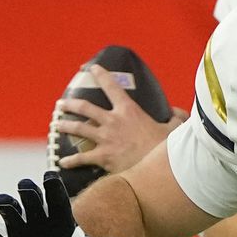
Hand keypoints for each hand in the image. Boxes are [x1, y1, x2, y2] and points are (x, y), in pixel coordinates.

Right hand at [0, 171, 123, 236]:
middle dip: (29, 192)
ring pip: (12, 211)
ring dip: (7, 205)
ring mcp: (22, 227)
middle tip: (26, 184)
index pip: (56, 200)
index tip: (49, 175)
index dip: (53, 188)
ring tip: (3, 201)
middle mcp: (39, 217)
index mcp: (59, 217)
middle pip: (33, 200)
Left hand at [52, 64, 187, 174]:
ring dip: (65, 125)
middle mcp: (112, 121)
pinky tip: (61, 162)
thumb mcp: (174, 128)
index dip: (101, 75)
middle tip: (62, 103)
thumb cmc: (163, 146)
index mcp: (128, 110)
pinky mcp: (102, 156)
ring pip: (79, 128)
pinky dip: (70, 160)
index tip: (92, 68)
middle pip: (85, 107)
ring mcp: (105, 139)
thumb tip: (179, 112)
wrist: (155, 168)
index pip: (112, 86)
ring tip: (57, 124)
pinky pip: (81, 158)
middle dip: (71, 104)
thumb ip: (175, 117)